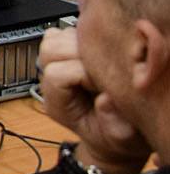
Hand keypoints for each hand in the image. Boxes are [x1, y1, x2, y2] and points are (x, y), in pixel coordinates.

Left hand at [39, 28, 151, 173]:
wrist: (110, 136)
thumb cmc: (115, 137)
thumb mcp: (123, 139)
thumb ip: (114, 124)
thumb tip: (105, 99)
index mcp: (58, 105)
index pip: (56, 75)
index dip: (82, 74)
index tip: (102, 83)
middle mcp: (50, 83)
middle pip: (50, 51)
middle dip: (80, 55)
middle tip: (103, 68)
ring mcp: (56, 67)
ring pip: (54, 39)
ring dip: (79, 44)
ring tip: (100, 60)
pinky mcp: (66, 55)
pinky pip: (63, 34)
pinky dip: (80, 38)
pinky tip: (97, 54)